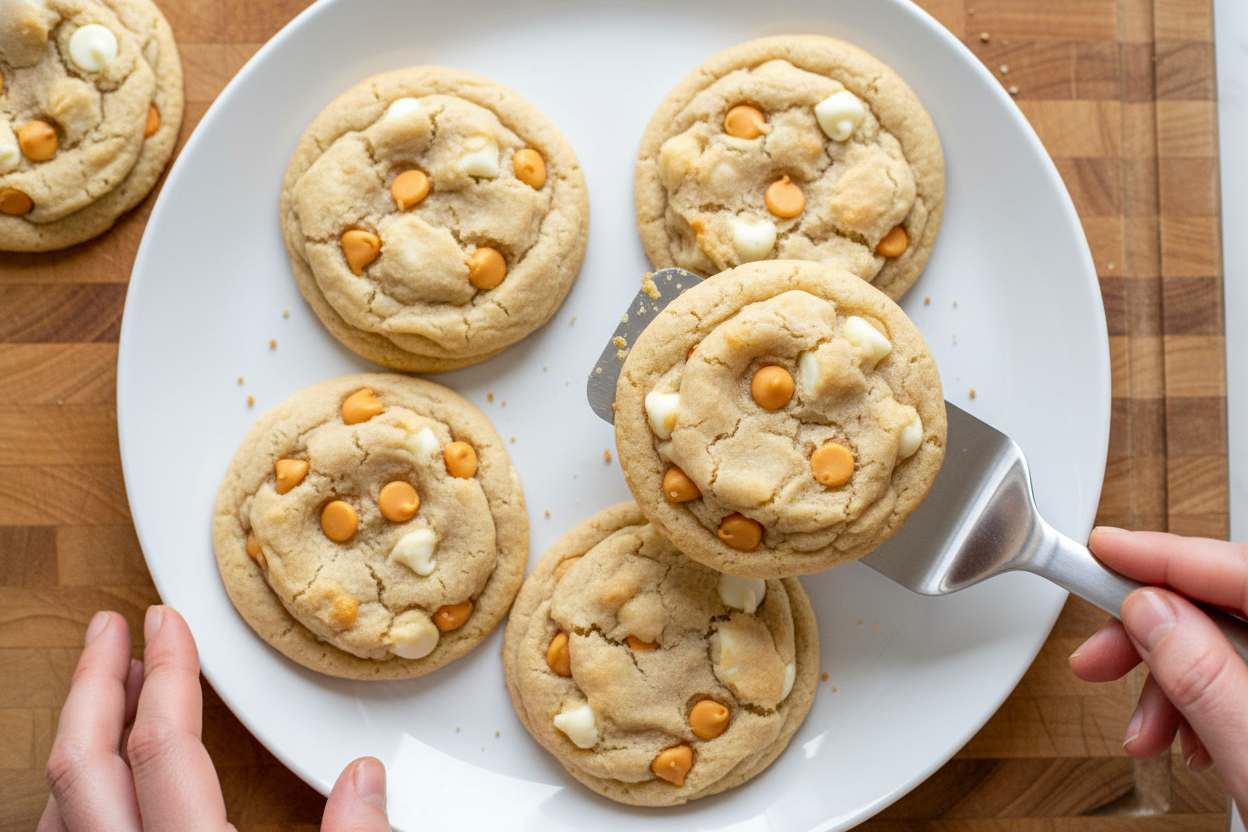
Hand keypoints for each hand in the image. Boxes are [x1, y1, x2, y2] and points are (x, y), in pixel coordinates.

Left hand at [38, 605, 390, 831]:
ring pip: (57, 802)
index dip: (166, 673)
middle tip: (109, 630)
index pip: (160, 746)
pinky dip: (76, 788)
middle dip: (92, 683)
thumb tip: (364, 776)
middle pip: (82, 762)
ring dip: (82, 732)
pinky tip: (102, 775)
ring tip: (111, 686)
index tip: (167, 622)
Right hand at [1069, 528, 1247, 819]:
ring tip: (1148, 731)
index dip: (1166, 556)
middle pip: (1233, 606)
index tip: (1105, 551)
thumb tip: (1152, 613)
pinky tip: (1189, 737)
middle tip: (1100, 657)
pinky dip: (1205, 703)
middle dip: (1156, 634)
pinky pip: (1246, 678)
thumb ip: (1205, 677)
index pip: (1243, 570)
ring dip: (1175, 681)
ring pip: (1233, 646)